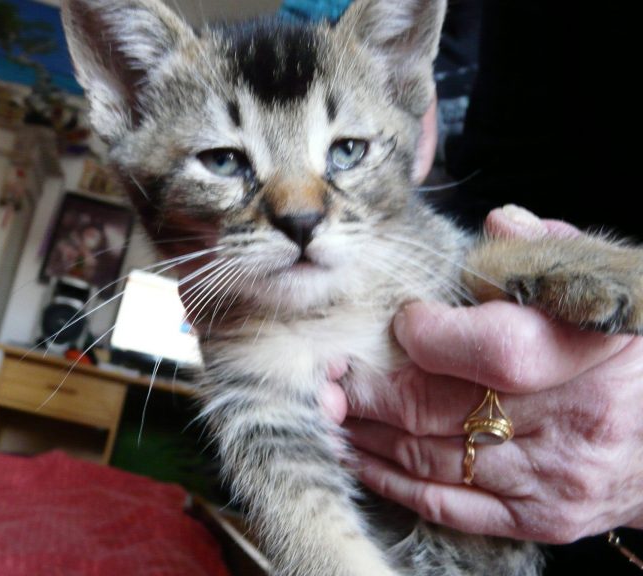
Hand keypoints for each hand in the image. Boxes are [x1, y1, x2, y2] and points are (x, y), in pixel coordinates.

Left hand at [325, 206, 642, 542]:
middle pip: (436, 409)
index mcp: (590, 355)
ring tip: (328, 410)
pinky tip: (360, 457)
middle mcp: (570, 425)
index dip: (428, 334)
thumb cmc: (637, 353)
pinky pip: (448, 504)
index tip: (399, 321)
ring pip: (429, 458)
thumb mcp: (612, 288)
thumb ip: (552, 255)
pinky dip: (394, 482)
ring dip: (367, 434)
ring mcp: (551, 480)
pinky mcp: (540, 519)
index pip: (490, 348)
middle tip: (325, 373)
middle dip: (368, 390)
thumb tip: (498, 227)